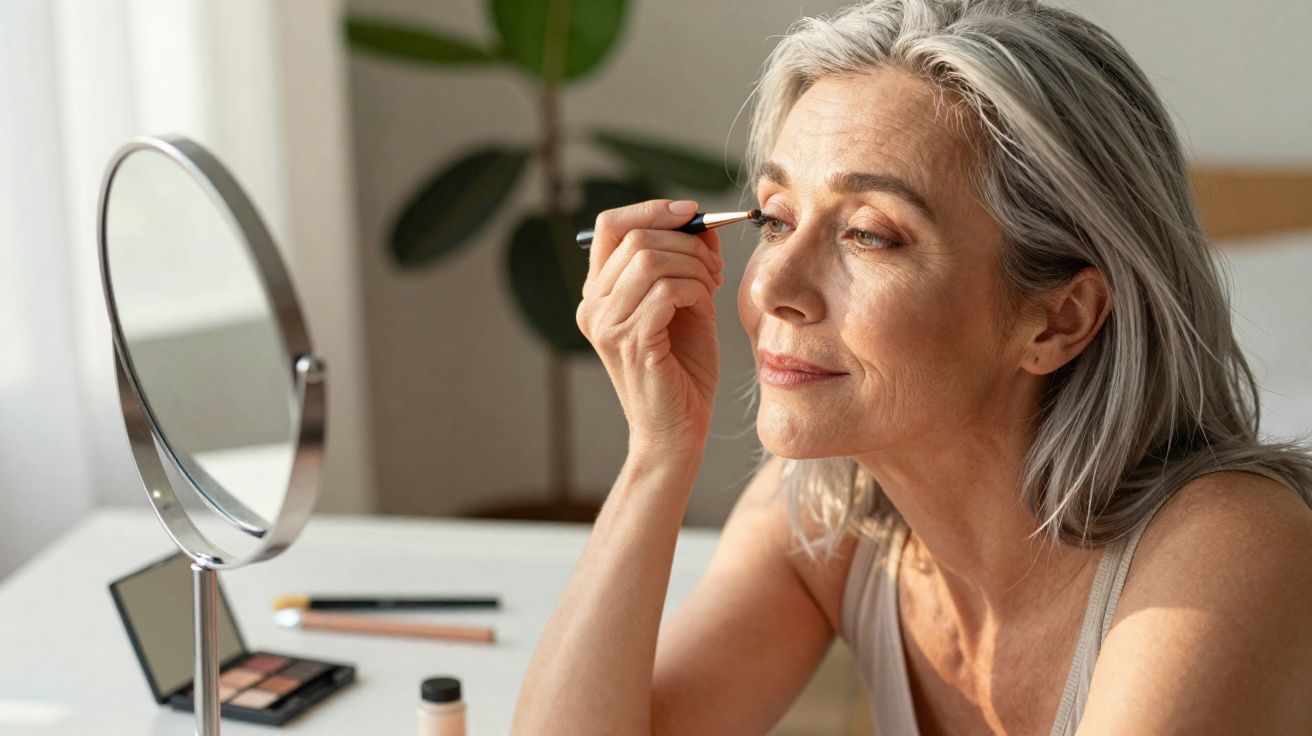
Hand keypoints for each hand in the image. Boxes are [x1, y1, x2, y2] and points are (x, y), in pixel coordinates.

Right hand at [576, 199, 724, 452]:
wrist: (678, 431)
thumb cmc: (683, 371)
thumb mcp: (688, 304)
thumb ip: (689, 262)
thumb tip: (703, 222)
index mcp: (600, 291)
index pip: (610, 225)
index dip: (652, 209)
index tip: (692, 213)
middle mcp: (593, 305)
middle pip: (636, 238)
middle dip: (687, 243)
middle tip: (714, 269)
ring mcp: (607, 325)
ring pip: (650, 260)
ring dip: (694, 267)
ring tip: (711, 290)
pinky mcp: (630, 343)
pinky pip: (666, 291)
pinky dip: (695, 292)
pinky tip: (705, 312)